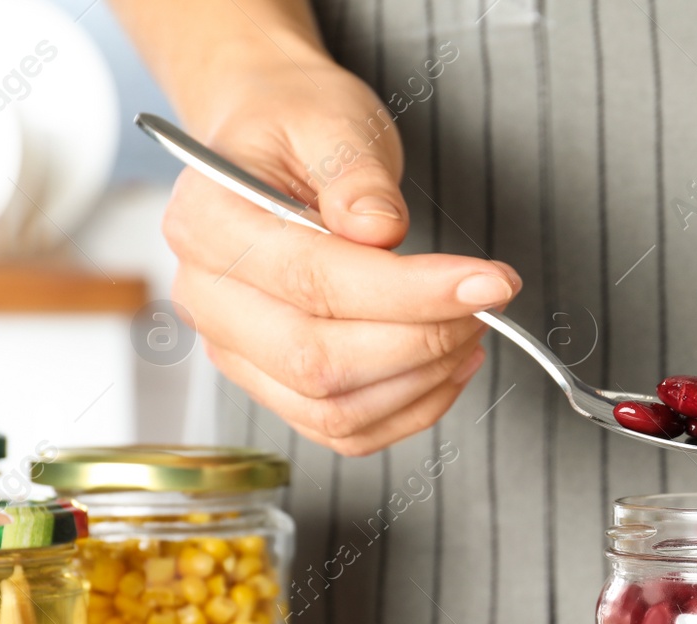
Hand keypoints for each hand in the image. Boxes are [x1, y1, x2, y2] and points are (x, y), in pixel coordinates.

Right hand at [162, 51, 520, 454]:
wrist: (273, 148)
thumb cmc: (300, 129)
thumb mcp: (332, 122)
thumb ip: (354, 174)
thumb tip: (379, 230)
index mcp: (207, 223)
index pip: (314, 279)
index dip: (411, 291)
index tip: (489, 282)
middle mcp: (207, 298)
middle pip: (317, 359)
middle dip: (423, 341)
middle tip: (487, 303)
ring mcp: (235, 352)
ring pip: (332, 408)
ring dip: (423, 381)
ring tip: (474, 328)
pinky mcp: (271, 385)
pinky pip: (342, 428)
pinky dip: (409, 409)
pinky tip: (450, 364)